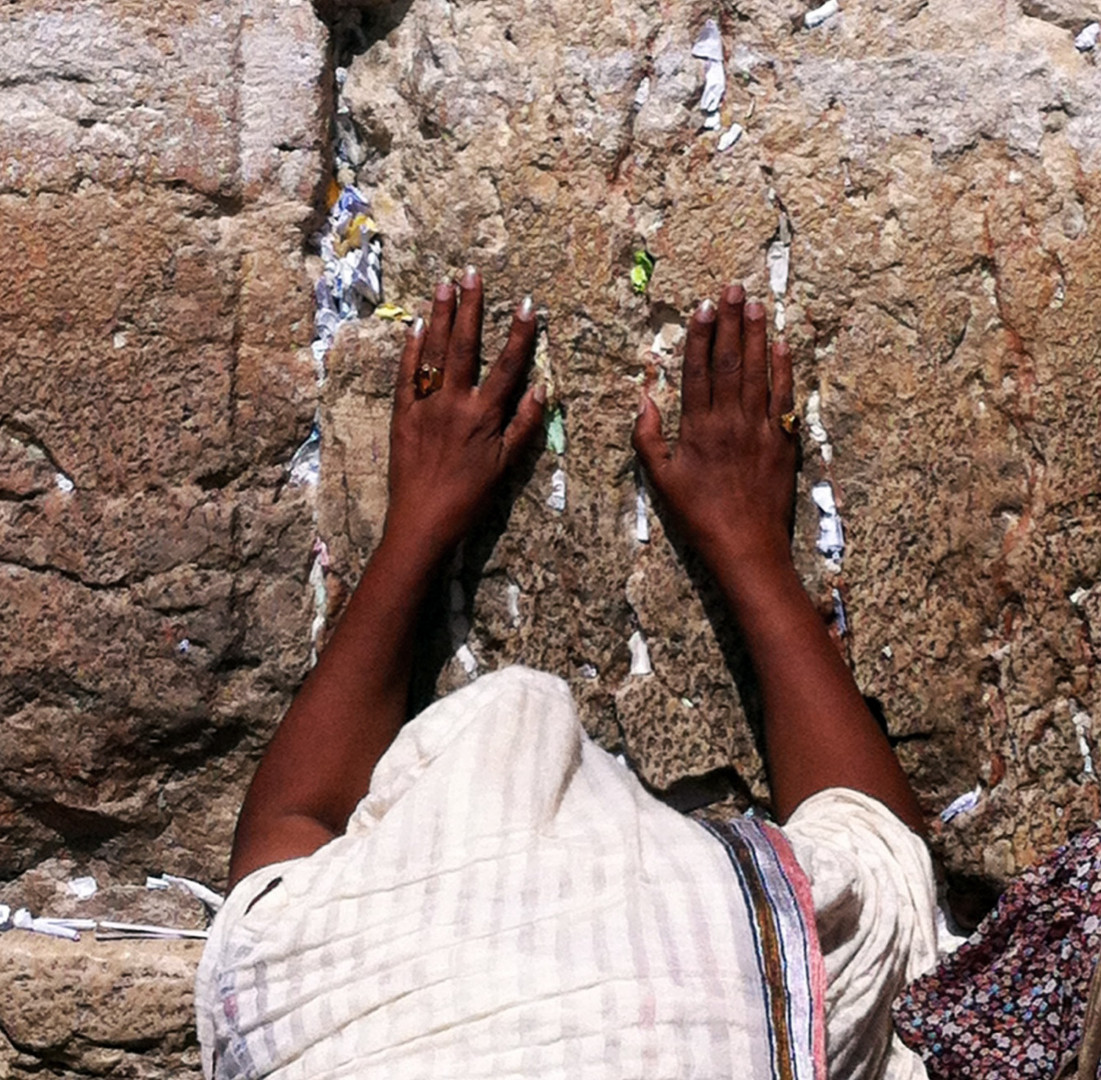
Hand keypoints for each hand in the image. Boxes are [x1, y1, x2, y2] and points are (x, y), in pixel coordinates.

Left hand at [386, 267, 544, 558]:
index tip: (528, 303)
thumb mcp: (506, 467)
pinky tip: (414, 326)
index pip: (507, 365)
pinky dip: (410, 349)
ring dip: (438, 316)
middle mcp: (453, 403)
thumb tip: (540, 388)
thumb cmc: (469, 498)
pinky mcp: (401, 415)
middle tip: (470, 273)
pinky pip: (406, 374)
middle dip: (469, 307)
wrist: (422, 521)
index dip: (519, 333)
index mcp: (483, 415)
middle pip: (464, 346)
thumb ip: (524, 426)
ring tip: (443, 285)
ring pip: (433, 352)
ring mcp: (424, 406)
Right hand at [632, 284, 796, 571]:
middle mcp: (730, 421)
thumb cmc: (699, 516)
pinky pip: (784, 398)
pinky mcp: (783, 442)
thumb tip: (645, 401)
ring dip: (757, 336)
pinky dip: (784, 370)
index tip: (704, 306)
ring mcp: (760, 429)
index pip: (699, 371)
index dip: (702, 336)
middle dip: (732, 323)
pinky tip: (783, 345)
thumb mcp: (662, 482)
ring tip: (757, 304)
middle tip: (734, 288)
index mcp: (698, 429)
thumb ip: (649, 440)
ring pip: (758, 373)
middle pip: (731, 362)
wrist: (746, 546)